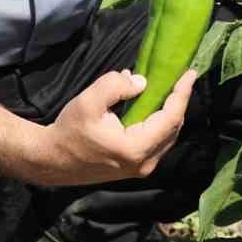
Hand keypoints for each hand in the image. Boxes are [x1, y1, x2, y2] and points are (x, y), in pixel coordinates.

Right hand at [38, 68, 196, 186]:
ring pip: (167, 137)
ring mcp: (140, 168)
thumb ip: (115, 86)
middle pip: (173, 129)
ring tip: (173, 89)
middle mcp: (144, 163)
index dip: (182, 94)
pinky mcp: (134, 167)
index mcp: (135, 149)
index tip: (190, 73)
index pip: (170, 119)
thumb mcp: (89, 102)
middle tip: (182, 77)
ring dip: (170, 112)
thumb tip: (142, 83)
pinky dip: (160, 122)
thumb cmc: (69, 131)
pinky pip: (157, 142)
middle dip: (179, 102)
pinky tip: (156, 106)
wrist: (51, 160)